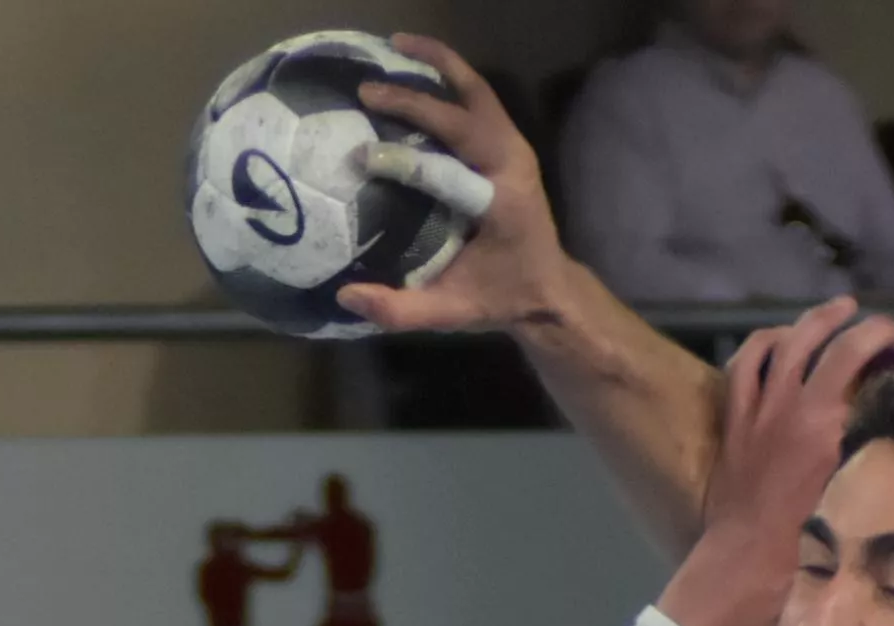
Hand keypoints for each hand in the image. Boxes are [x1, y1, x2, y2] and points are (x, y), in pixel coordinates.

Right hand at [335, 39, 565, 335]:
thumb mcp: (450, 313)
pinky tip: (414, 62)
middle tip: (365, 90)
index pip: (450, 175)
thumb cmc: (498, 298)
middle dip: (414, 101)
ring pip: (477, 92)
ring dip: (438, 65)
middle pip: (465, 116)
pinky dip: (448, 75)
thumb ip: (399, 309)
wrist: (547, 286)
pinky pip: (478, 97)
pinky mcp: (508, 141)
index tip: (361, 156)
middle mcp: (512, 166)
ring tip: (396, 44)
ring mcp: (514, 147)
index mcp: (501, 206)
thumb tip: (346, 295)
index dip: (405, 162)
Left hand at [659, 299, 893, 625]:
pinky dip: (764, 343)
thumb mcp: (855, 492)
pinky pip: (745, 364)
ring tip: (840, 310)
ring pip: (790, 340)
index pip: (891, 382)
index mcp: (832, 430)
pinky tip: (779, 339)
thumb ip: (881, 449)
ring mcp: (761, 410)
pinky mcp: (735, 419)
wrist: (745, 562)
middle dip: (873, 329)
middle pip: (841, 344)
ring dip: (819, 319)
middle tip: (892, 331)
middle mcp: (796, 409)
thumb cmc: (807, 542)